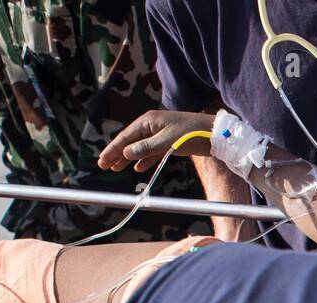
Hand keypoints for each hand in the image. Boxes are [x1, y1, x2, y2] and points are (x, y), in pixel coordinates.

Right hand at [98, 110, 215, 172]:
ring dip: (128, 158)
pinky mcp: (169, 142)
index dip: (112, 149)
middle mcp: (151, 126)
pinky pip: (152, 152)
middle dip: (116, 154)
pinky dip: (144, 160)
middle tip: (104, 166)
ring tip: (116, 168)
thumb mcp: (167, 141)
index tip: (102, 160)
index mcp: (148, 121)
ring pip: (139, 148)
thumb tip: (125, 153)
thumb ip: (146, 148)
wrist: (214, 133)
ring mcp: (160, 134)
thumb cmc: (192, 133)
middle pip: (129, 142)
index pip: (125, 137)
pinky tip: (138, 168)